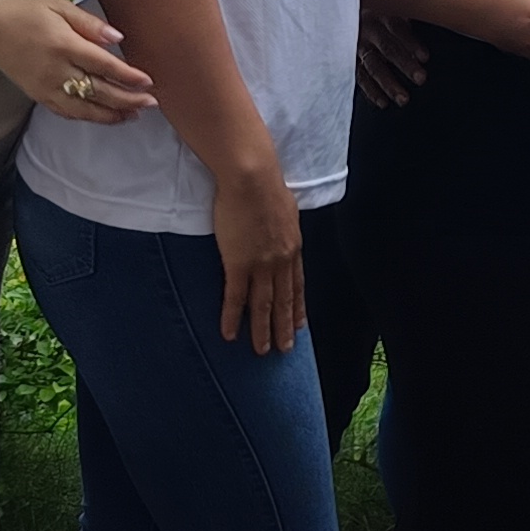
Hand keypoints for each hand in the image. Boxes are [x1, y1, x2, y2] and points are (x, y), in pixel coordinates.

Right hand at [0, 0, 154, 123]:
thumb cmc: (24, 14)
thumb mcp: (58, 6)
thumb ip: (89, 23)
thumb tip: (117, 38)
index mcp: (63, 45)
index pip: (103, 65)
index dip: (128, 76)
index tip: (147, 81)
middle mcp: (56, 71)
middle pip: (98, 91)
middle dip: (127, 99)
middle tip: (150, 102)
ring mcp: (46, 87)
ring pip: (85, 108)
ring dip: (112, 114)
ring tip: (134, 114)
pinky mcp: (39, 96)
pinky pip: (68, 112)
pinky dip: (89, 117)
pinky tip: (105, 116)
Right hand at [215, 166, 307, 351]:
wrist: (252, 179)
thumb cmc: (267, 186)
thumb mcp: (286, 209)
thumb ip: (284, 227)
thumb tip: (283, 228)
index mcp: (293, 248)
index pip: (298, 285)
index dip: (298, 308)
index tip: (300, 325)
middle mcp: (281, 262)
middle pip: (284, 301)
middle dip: (284, 327)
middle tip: (284, 350)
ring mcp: (261, 265)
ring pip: (263, 306)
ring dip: (262, 331)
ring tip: (261, 351)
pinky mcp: (238, 264)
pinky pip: (235, 298)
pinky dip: (232, 318)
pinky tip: (229, 334)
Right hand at [354, 10, 433, 107]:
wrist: (351, 15)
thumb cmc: (384, 16)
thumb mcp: (396, 11)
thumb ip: (411, 21)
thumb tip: (433, 38)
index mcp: (383, 15)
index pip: (398, 29)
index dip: (411, 43)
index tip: (425, 58)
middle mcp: (369, 30)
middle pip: (387, 48)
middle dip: (405, 64)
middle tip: (421, 79)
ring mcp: (358, 46)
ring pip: (373, 66)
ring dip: (388, 84)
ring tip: (403, 99)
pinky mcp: (350, 60)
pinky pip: (360, 78)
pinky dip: (371, 92)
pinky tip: (383, 103)